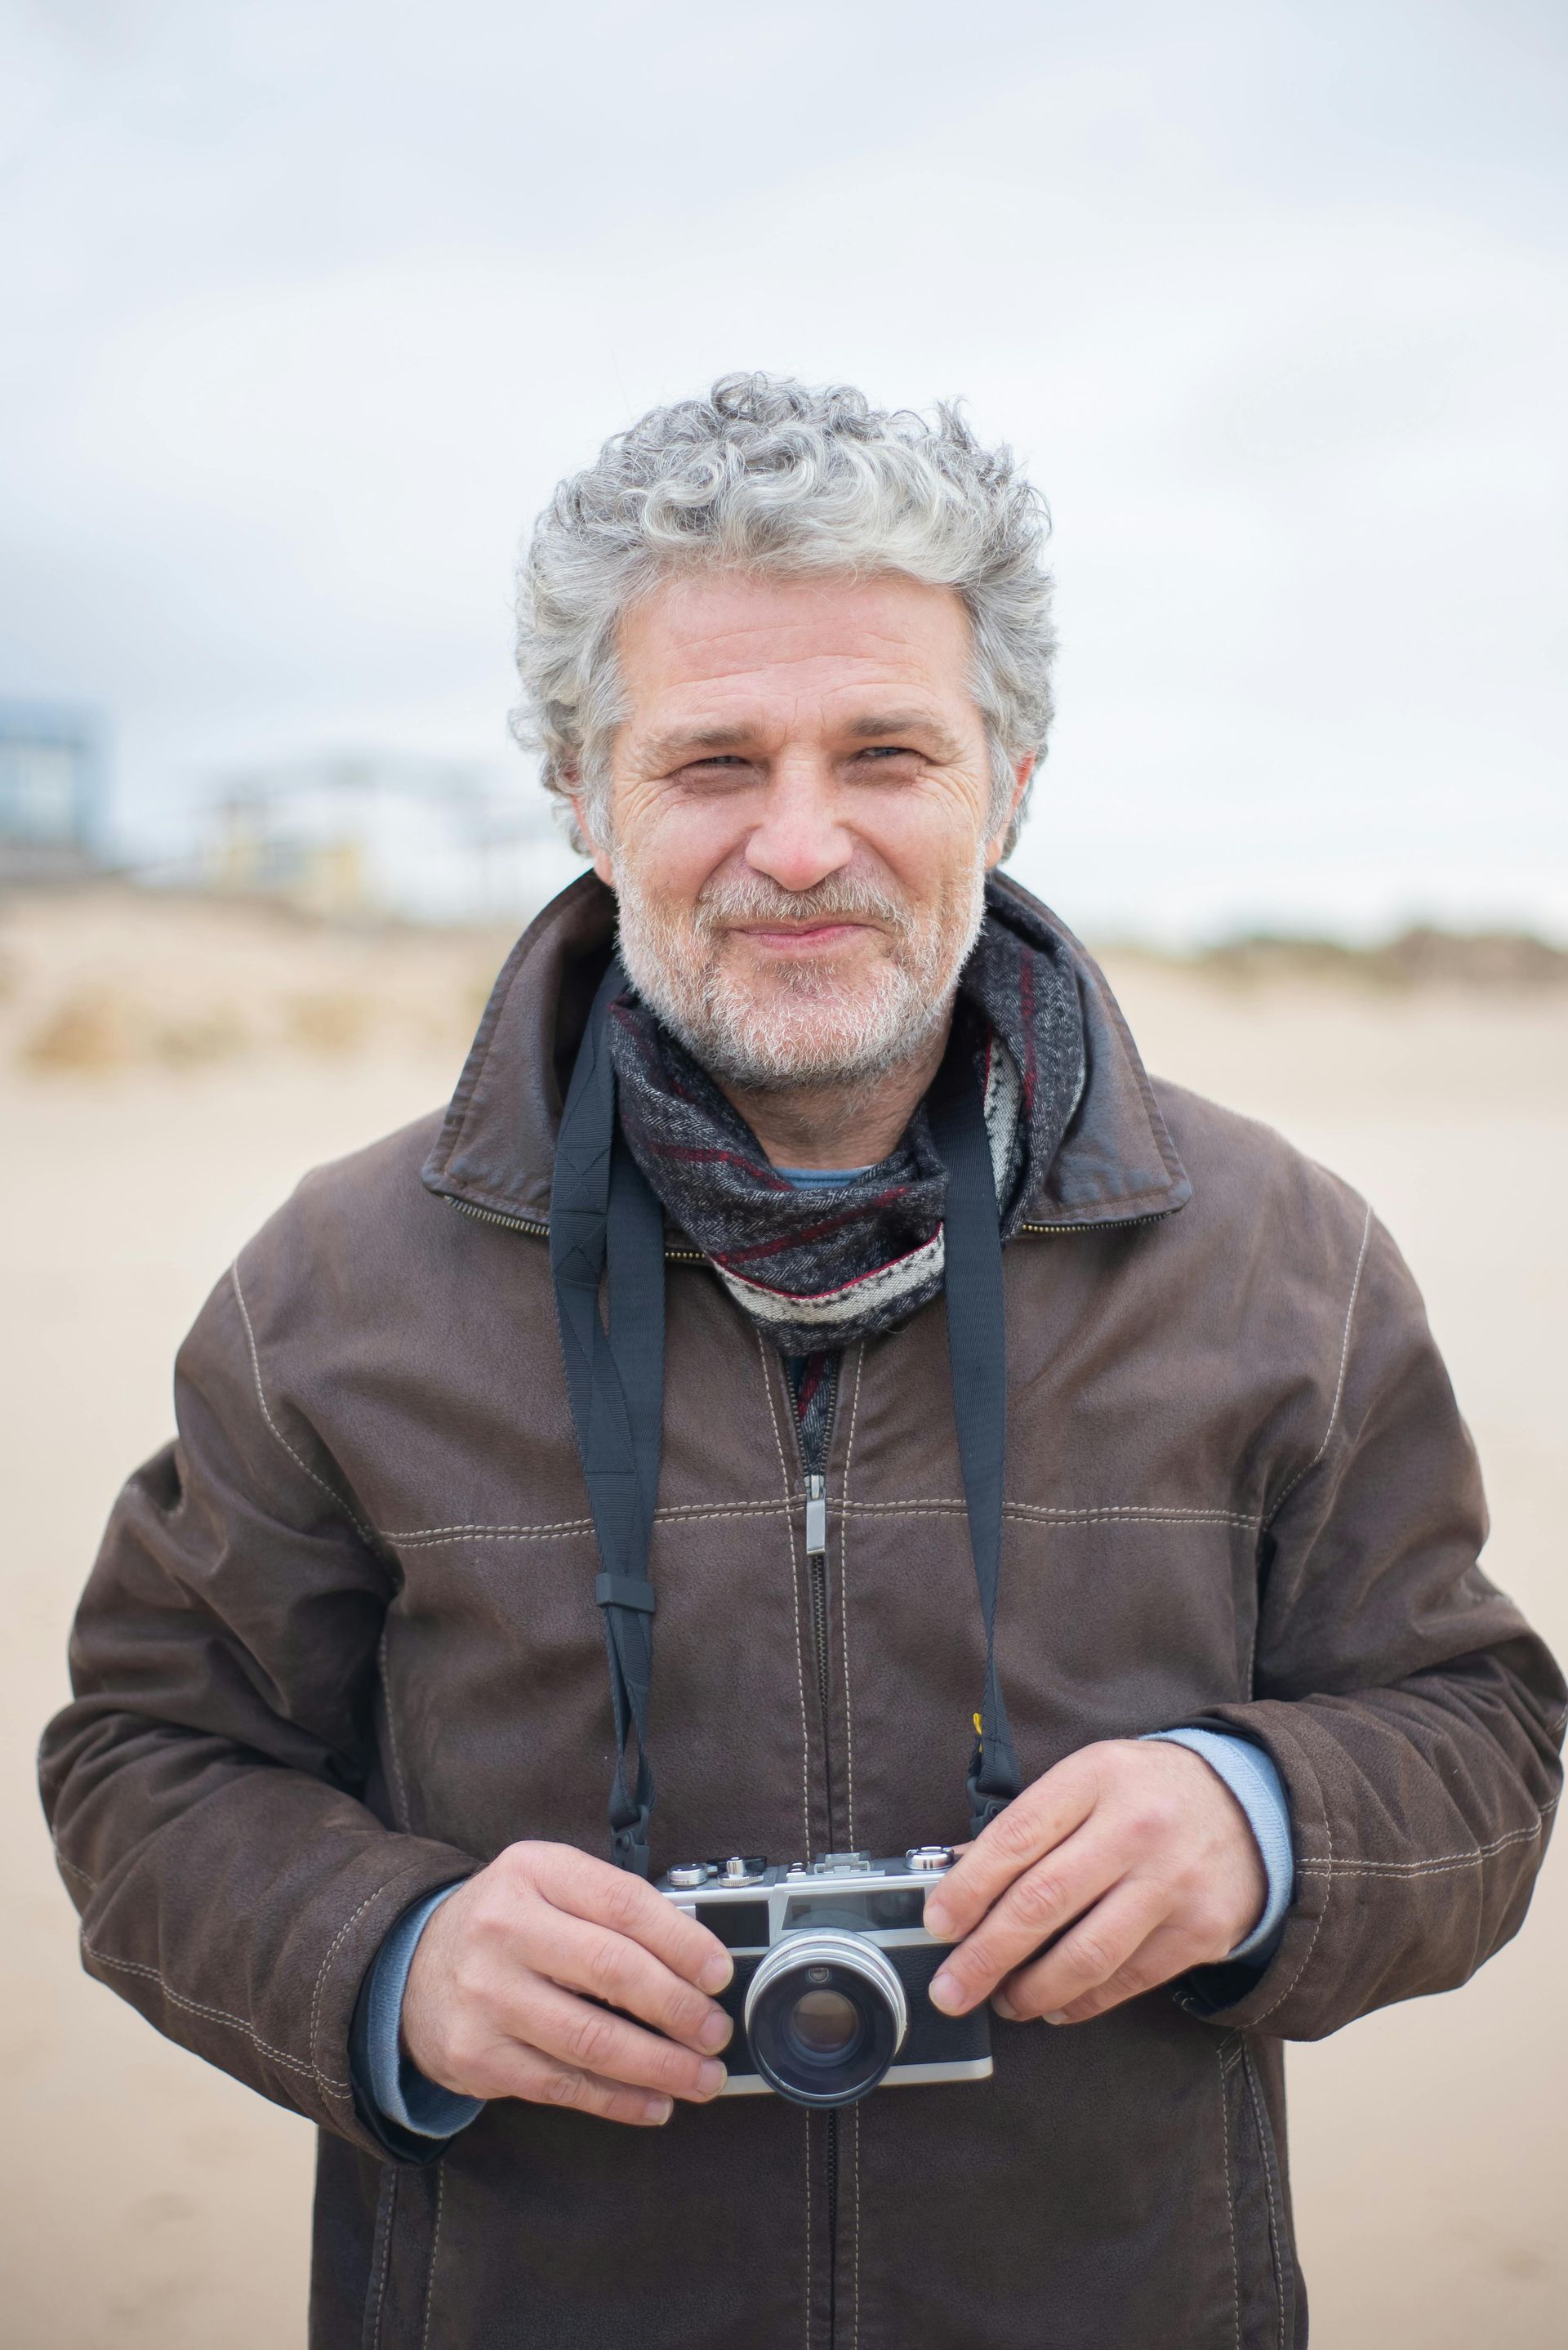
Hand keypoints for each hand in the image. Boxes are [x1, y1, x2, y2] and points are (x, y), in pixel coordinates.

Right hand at [401, 1841, 734, 2126]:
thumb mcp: (548, 1886)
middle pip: (612, 1971)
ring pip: (591, 2039)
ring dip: (660, 2066)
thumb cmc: (505, 1925)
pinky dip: (619, 2100)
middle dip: (679, 2009)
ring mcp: (487, 1995)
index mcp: (534, 1872)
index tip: (718, 1973)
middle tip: (717, 2031)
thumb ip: (610, 1907)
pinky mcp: (477, 2055)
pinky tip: (655, 2104)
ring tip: (702, 2077)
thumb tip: (694, 1957)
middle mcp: (505, 1928)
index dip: (682, 1942)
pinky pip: (563, 2085)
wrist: (410, 1968)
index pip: (623, 1902)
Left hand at [922, 1740, 1266, 2025]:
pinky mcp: (1200, 1929)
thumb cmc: (1146, 1794)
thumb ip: (1029, 1825)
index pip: (1016, 1837)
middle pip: (1042, 1901)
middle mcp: (1135, 1827)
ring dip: (1031, 1989)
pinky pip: (1127, 1979)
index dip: (968, 1888)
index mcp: (1095, 1777)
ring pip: (1085, 1953)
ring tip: (1002, 2002)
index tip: (937, 1924)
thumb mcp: (1089, 1781)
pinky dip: (1082, 2002)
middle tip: (950, 1990)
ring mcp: (1172, 1881)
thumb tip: (957, 1879)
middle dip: (985, 1955)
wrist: (1253, 1806)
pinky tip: (1054, 2006)